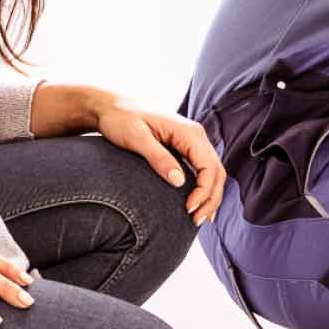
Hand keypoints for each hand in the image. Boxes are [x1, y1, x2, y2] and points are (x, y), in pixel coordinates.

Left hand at [86, 97, 226, 225]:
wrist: (111, 106)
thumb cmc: (121, 119)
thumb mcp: (137, 138)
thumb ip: (159, 158)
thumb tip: (179, 181)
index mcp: (189, 132)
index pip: (209, 167)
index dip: (204, 192)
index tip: (189, 210)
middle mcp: (196, 135)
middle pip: (217, 172)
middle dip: (211, 199)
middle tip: (196, 222)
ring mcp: (192, 141)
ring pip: (214, 172)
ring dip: (210, 196)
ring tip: (201, 218)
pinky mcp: (185, 147)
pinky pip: (203, 169)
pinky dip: (204, 188)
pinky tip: (198, 203)